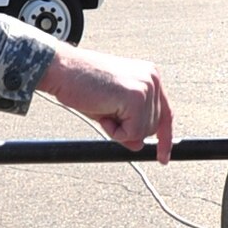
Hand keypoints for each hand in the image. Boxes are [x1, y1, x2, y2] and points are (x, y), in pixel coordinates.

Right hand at [40, 46, 173, 159]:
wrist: (62, 70)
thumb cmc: (81, 83)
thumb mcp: (111, 108)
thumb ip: (129, 124)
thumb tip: (140, 145)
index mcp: (149, 76)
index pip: (166, 113)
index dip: (165, 138)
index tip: (163, 158)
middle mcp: (152, 79)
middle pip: (152, 127)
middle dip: (128, 130)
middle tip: (105, 111)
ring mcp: (146, 87)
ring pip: (142, 132)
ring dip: (118, 129)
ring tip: (102, 107)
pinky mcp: (136, 97)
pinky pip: (132, 133)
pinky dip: (114, 131)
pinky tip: (102, 111)